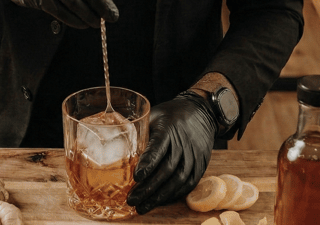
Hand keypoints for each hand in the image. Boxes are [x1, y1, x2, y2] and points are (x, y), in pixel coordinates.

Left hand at [127, 92, 216, 213]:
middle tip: (132, 199)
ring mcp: (194, 155)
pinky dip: (174, 195)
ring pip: (178, 180)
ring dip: (160, 196)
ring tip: (143, 206)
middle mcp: (183, 143)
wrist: (201, 112)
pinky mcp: (201, 164)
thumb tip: (118, 145)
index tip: (136, 177)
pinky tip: (160, 201)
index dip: (148, 164)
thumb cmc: (172, 114)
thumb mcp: (154, 115)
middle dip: (149, 187)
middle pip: (167, 169)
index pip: (158, 149)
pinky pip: (189, 184)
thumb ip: (141, 130)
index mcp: (169, 129)